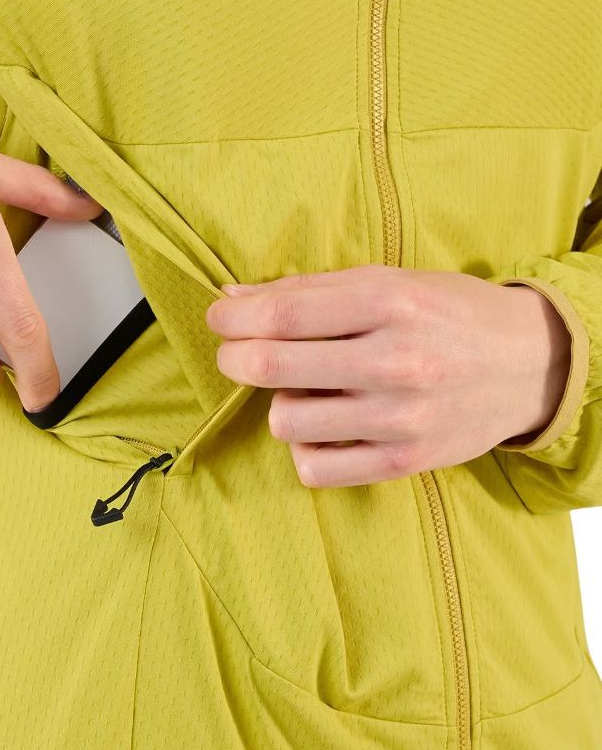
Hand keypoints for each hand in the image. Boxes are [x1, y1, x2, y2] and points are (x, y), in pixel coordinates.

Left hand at [204, 264, 571, 487]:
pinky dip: (305, 447)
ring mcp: (400, 418)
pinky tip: (324, 427)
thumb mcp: (386, 280)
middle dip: (234, 357)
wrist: (530, 363)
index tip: (219, 318)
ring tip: (307, 390)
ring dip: (280, 403)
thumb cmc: (447, 313)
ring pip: (285, 421)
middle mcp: (395, 361)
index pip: (282, 313)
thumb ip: (307, 289)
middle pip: (272, 366)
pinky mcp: (405, 462)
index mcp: (388, 303)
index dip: (231, 318)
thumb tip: (232, 298)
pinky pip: (315, 468)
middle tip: (239, 352)